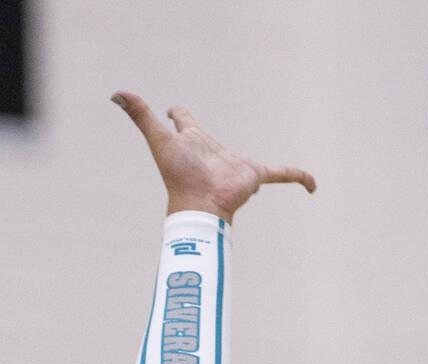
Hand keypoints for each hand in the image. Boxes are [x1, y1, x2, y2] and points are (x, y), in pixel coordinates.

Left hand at [112, 92, 314, 222]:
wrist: (200, 207)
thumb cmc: (179, 176)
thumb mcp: (159, 139)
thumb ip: (140, 115)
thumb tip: (115, 92)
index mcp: (193, 141)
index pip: (183, 122)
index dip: (178, 114)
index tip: (173, 109)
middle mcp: (213, 152)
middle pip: (207, 141)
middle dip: (201, 139)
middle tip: (195, 134)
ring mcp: (235, 165)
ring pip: (243, 162)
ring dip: (245, 168)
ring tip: (243, 177)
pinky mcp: (255, 175)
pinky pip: (282, 174)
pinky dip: (298, 177)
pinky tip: (312, 186)